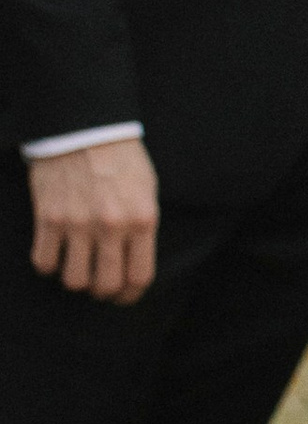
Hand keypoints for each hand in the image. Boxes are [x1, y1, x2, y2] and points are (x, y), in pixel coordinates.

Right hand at [26, 136, 159, 300]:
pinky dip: (49, 264)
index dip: (130, 295)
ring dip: (75, 279)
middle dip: (103, 292)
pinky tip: (55, 252)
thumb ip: (143, 227)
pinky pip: (44, 262)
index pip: (139, 277)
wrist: (86, 128)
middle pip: (106, 285)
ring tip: (77, 266)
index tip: (122, 296)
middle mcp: (111, 226)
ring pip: (74, 281)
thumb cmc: (120, 158)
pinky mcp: (49, 218)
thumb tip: (133, 262)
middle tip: (98, 285)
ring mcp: (78, 224)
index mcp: (142, 220)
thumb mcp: (147, 190)